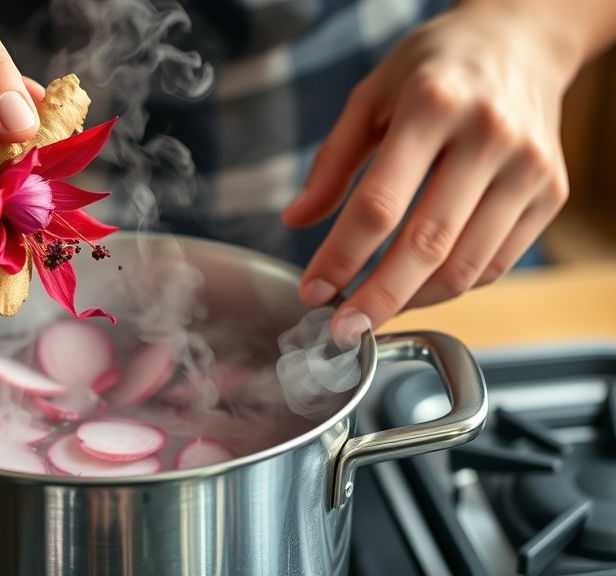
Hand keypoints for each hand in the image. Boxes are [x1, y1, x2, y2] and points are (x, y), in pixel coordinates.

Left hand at [283, 1, 579, 345]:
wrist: (520, 41)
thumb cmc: (434, 68)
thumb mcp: (369, 96)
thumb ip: (332, 162)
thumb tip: (297, 221)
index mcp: (432, 106)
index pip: (380, 204)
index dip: (342, 257)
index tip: (313, 290)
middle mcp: (489, 136)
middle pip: (427, 245)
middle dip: (378, 300)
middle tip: (343, 331)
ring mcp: (528, 169)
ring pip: (466, 266)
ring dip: (414, 301)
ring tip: (376, 310)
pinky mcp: (552, 193)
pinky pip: (496, 263)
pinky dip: (453, 286)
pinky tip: (420, 286)